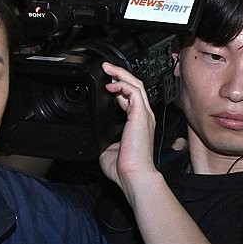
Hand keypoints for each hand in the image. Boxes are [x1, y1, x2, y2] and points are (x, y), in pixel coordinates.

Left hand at [98, 62, 157, 197]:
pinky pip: (134, 91)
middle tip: (107, 68)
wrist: (134, 175)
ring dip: (121, 74)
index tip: (107, 83)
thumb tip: (98, 136)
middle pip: (136, 87)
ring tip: (109, 69)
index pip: (131, 98)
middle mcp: (143, 117)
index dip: (120, 88)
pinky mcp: (141, 115)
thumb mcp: (108, 148)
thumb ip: (105, 138)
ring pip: (136, 85)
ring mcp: (144, 115)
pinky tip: (111, 85)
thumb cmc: (124, 168)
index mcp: (137, 124)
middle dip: (121, 75)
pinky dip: (123, 84)